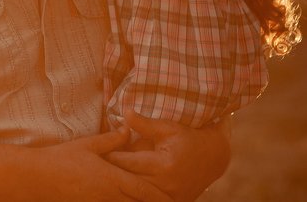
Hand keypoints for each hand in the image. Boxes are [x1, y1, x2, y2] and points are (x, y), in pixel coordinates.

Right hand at [37, 129, 173, 201]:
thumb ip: (112, 139)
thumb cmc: (63, 158)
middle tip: (170, 201)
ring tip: (149, 201)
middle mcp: (109, 195)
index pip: (143, 191)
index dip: (160, 196)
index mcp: (112, 178)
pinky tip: (124, 200)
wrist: (39, 177)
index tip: (173, 198)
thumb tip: (129, 131)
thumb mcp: (89, 145)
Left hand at [106, 112, 231, 201]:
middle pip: (130, 182)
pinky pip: (146, 199)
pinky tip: (122, 187)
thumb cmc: (188, 138)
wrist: (213, 157)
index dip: (111, 157)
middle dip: (112, 174)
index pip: (129, 163)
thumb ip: (144, 124)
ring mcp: (169, 197)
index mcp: (164, 165)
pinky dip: (134, 193)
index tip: (94, 153)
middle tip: (93, 167)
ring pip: (137, 194)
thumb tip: (122, 113)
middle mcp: (166, 185)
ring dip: (122, 186)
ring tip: (104, 177)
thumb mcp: (168, 127)